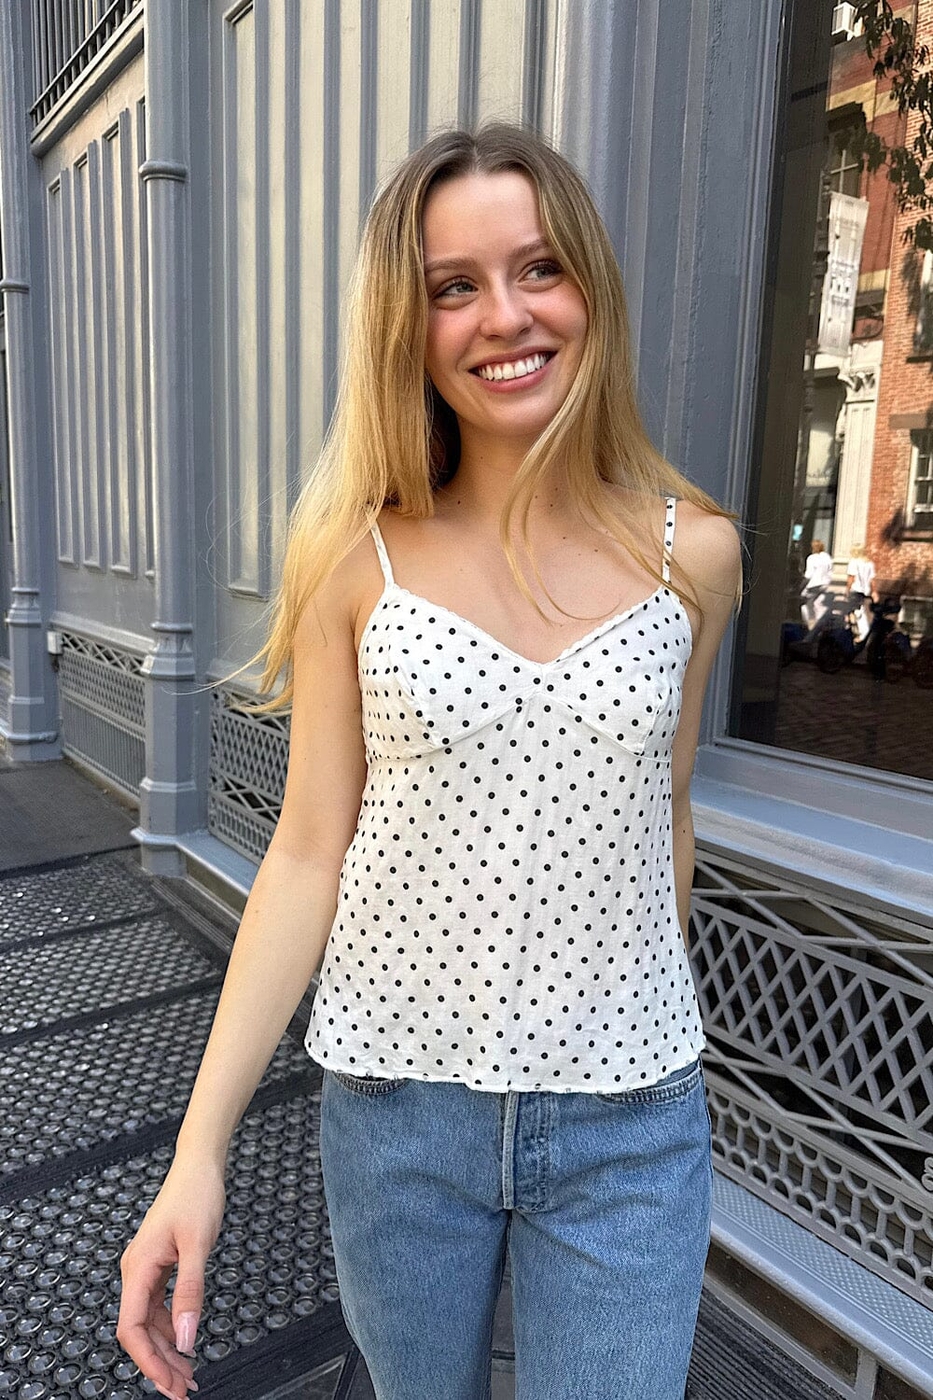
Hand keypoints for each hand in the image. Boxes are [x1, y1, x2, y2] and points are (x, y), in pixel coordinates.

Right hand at [117, 1154, 225, 1398]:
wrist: (199, 1166)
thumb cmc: (197, 1195)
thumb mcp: (199, 1245)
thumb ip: (190, 1292)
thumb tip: (185, 1338)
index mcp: (138, 1268)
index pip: (131, 1329)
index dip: (148, 1361)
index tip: (169, 1383)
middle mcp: (136, 1272)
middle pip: (138, 1331)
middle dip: (159, 1363)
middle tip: (183, 1389)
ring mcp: (146, 1269)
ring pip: (148, 1322)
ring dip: (166, 1350)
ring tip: (188, 1375)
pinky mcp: (158, 1265)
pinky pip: (157, 1307)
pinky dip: (170, 1328)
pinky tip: (184, 1342)